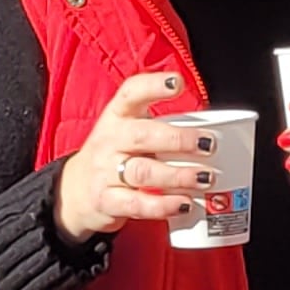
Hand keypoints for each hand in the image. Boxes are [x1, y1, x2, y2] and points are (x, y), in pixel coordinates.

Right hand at [54, 69, 217, 240]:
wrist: (76, 190)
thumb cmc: (116, 156)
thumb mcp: (129, 132)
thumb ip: (162, 129)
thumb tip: (212, 134)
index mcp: (117, 116)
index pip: (131, 93)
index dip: (154, 85)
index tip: (177, 83)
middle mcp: (109, 140)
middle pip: (143, 135)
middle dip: (178, 140)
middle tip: (207, 145)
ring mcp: (105, 171)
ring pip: (143, 172)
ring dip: (178, 176)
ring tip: (204, 178)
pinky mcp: (106, 200)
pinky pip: (137, 203)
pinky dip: (163, 205)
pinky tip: (183, 204)